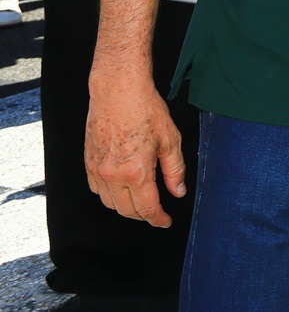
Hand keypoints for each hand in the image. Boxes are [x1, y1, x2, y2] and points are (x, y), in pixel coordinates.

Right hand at [84, 78, 186, 227]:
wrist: (117, 90)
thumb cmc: (146, 110)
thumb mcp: (170, 140)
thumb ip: (174, 170)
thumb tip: (178, 192)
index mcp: (136, 172)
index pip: (146, 208)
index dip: (158, 219)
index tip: (165, 222)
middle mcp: (112, 175)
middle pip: (126, 210)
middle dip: (143, 215)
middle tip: (156, 212)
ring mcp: (97, 170)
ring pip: (109, 203)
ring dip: (125, 207)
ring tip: (141, 201)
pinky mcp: (87, 162)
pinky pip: (96, 189)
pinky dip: (109, 194)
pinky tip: (121, 188)